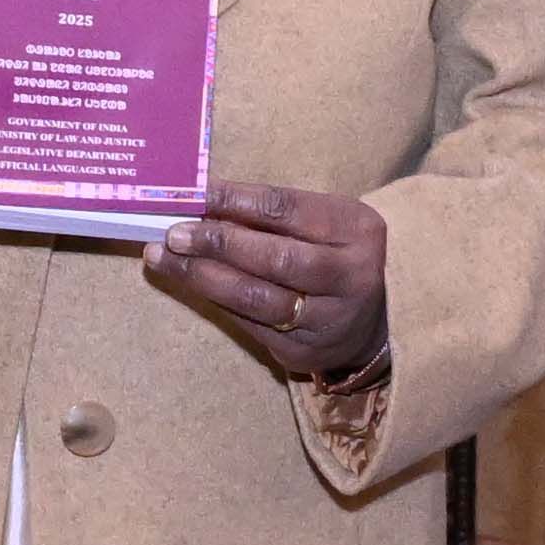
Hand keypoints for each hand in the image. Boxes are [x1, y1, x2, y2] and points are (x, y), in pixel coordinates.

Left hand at [152, 182, 387, 377]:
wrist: (380, 320)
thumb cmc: (336, 255)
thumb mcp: (323, 222)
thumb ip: (274, 215)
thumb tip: (202, 202)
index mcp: (355, 230)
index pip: (286, 209)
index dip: (235, 200)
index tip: (194, 193)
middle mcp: (349, 276)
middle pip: (275, 258)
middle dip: (217, 243)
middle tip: (173, 233)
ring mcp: (329, 319)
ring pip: (257, 298)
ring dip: (204, 277)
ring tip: (165, 258)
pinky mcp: (304, 351)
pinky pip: (250, 324)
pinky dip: (216, 300)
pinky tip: (190, 282)